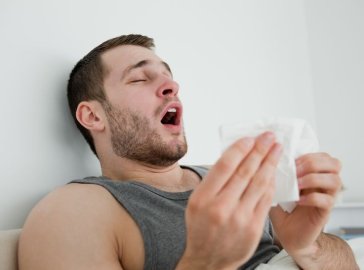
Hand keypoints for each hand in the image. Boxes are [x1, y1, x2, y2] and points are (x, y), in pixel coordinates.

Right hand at [177, 132, 281, 269]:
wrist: (209, 260)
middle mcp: (221, 207)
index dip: (240, 149)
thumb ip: (213, 182)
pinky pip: (266, 199)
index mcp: (203, 198)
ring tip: (277, 150)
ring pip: (259, 183)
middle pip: (245, 172)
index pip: (224, 166)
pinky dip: (270, 183)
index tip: (250, 138)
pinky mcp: (254, 227)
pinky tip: (274, 172)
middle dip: (259, 151)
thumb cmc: (201, 228)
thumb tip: (234, 157)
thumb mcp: (196, 203)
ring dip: (270, 163)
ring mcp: (239, 218)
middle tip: (269, 137)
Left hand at [269, 153, 341, 256]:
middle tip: (296, 171)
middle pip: (335, 164)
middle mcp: (323, 185)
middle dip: (314, 163)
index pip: (324, 156)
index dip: (309, 155)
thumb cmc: (281, 209)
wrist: (285, 234)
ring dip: (314, 179)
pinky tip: (298, 200)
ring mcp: (326, 198)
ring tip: (297, 185)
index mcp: (314, 174)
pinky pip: (327, 201)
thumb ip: (277, 173)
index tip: (291, 161)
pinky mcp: (324, 213)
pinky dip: (312, 198)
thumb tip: (269, 157)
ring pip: (335, 181)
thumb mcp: (276, 187)